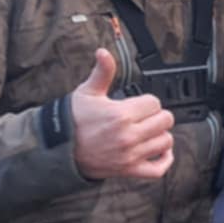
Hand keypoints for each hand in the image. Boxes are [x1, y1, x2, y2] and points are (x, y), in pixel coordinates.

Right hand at [71, 48, 176, 181]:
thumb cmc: (72, 120)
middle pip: (165, 120)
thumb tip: (104, 52)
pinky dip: (164, 161)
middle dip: (156, 115)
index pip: (154, 102)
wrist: (58, 149)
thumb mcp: (87, 92)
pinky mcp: (128, 170)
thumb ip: (102, 72)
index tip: (138, 103)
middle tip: (144, 116)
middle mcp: (128, 136)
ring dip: (160, 134)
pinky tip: (161, 151)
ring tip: (149, 130)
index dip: (147, 101)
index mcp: (121, 114)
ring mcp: (130, 155)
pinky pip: (157, 170)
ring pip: (165, 141)